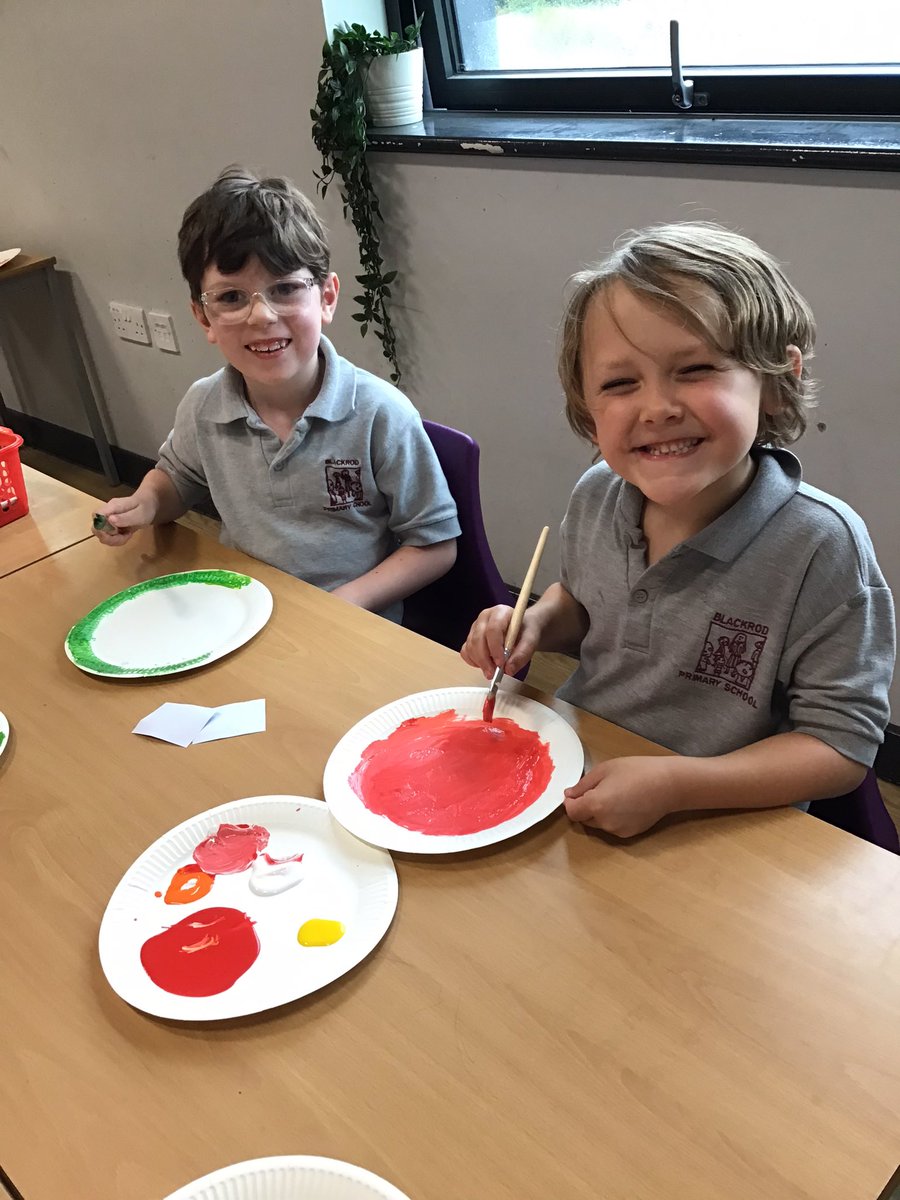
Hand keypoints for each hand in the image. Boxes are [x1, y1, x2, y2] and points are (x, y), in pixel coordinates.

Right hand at [91, 494, 156, 545]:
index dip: (102, 528)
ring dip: (113, 540)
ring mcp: (108, 519)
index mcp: (112, 507)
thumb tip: (110, 520)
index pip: (96, 516)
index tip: (116, 531)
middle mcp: (107, 513)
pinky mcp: (112, 526)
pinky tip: (127, 535)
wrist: (149, 503)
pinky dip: (117, 539)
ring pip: (101, 534)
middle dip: (108, 537)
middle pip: (96, 528)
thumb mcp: (139, 514)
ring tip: (128, 535)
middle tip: (124, 536)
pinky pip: (108, 536)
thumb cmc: (145, 507)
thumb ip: (125, 517)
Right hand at [460, 605, 540, 678]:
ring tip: (492, 671)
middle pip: (478, 639)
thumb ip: (522, 654)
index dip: (495, 648)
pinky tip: (484, 665)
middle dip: (484, 659)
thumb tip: (509, 669)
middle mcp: (485, 617)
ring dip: (479, 662)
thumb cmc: (525, 632)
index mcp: (500, 612)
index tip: (501, 664)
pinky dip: (473, 661)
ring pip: (470, 646)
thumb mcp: (531, 641)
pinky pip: (465, 651)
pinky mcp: (471, 637)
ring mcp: (475, 627)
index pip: (493, 629)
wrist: (522, 629)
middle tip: (493, 674)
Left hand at [564, 756, 688, 837]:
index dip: (570, 803)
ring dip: (598, 813)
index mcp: (596, 805)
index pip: (571, 812)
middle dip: (585, 807)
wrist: (669, 785)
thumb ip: (583, 785)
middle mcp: (604, 822)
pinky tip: (626, 804)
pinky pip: (612, 827)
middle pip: (583, 819)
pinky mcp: (629, 834)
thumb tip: (569, 795)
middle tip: (599, 790)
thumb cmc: (637, 771)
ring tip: (615, 795)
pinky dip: (612, 818)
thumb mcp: (605, 769)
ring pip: (598, 824)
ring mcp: (617, 831)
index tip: (576, 793)